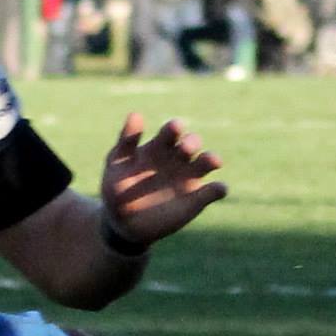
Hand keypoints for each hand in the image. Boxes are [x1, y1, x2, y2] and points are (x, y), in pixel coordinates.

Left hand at [100, 112, 227, 248]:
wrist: (124, 222)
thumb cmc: (117, 188)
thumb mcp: (116, 164)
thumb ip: (126, 141)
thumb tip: (136, 113)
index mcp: (160, 146)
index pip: (170, 132)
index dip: (174, 128)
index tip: (176, 128)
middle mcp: (178, 158)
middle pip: (191, 144)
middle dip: (191, 143)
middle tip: (186, 148)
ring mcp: (188, 177)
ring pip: (206, 162)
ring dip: (211, 159)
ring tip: (213, 161)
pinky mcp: (197, 199)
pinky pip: (213, 191)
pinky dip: (218, 189)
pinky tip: (219, 189)